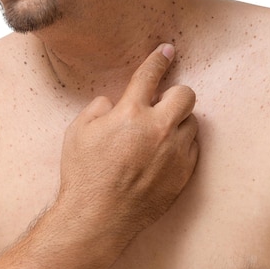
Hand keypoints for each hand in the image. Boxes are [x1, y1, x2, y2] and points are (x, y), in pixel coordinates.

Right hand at [58, 44, 197, 240]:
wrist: (99, 217)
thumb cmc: (84, 174)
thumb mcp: (77, 132)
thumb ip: (97, 108)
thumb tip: (113, 103)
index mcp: (130, 113)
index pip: (150, 75)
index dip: (159, 59)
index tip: (167, 50)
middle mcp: (158, 129)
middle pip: (186, 95)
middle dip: (175, 93)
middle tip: (160, 105)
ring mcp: (175, 153)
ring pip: (192, 122)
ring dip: (178, 122)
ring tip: (159, 134)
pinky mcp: (183, 174)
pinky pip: (192, 149)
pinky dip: (181, 145)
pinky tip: (163, 155)